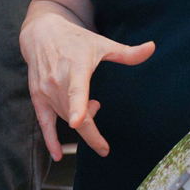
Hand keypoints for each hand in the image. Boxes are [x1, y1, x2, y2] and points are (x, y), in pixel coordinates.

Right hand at [21, 14, 154, 159]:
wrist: (41, 33)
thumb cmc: (74, 39)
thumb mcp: (101, 44)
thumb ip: (126, 53)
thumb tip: (152, 48)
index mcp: (75, 68)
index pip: (76, 90)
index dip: (79, 107)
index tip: (79, 122)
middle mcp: (57, 81)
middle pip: (75, 115)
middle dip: (91, 130)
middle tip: (104, 145)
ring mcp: (45, 90)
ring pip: (66, 118)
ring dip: (82, 123)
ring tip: (93, 106)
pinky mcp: (37, 96)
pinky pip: (43, 122)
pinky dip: (50, 139)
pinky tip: (57, 155)